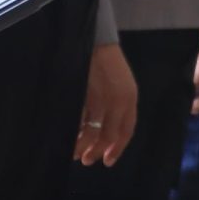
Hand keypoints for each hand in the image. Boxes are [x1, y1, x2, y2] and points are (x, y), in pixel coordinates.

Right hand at [76, 42, 137, 166]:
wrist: (93, 38)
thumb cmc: (103, 62)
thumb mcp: (118, 84)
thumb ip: (115, 105)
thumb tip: (103, 132)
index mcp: (130, 97)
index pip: (127, 130)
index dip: (118, 148)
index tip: (108, 160)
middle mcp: (120, 101)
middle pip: (110, 135)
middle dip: (98, 150)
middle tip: (87, 160)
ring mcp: (102, 98)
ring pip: (93, 132)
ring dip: (83, 146)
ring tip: (75, 153)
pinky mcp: (86, 95)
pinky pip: (80, 121)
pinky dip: (75, 132)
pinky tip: (68, 138)